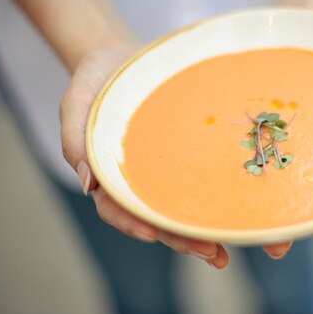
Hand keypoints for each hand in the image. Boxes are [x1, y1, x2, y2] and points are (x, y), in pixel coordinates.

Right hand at [59, 39, 229, 268]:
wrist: (122, 61)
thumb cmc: (95, 84)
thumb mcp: (76, 106)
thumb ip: (75, 141)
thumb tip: (87, 185)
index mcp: (108, 178)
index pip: (117, 209)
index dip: (132, 223)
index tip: (152, 234)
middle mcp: (138, 183)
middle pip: (156, 219)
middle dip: (180, 239)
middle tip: (208, 253)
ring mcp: (163, 175)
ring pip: (180, 211)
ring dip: (201, 235)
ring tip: (224, 253)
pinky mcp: (186, 161)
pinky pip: (200, 186)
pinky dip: (217, 206)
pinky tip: (237, 221)